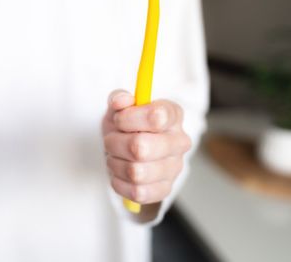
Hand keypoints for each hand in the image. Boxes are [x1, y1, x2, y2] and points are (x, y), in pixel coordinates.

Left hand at [102, 90, 190, 204]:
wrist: (126, 150)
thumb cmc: (126, 126)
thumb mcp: (120, 107)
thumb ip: (119, 99)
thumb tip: (121, 101)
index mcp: (172, 115)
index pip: (156, 117)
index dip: (129, 118)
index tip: (119, 120)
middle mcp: (179, 141)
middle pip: (140, 148)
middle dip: (115, 143)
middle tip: (111, 140)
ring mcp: (175, 168)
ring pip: (135, 172)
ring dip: (115, 163)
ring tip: (115, 156)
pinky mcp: (165, 189)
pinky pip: (136, 192)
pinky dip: (119, 182)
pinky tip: (120, 172)